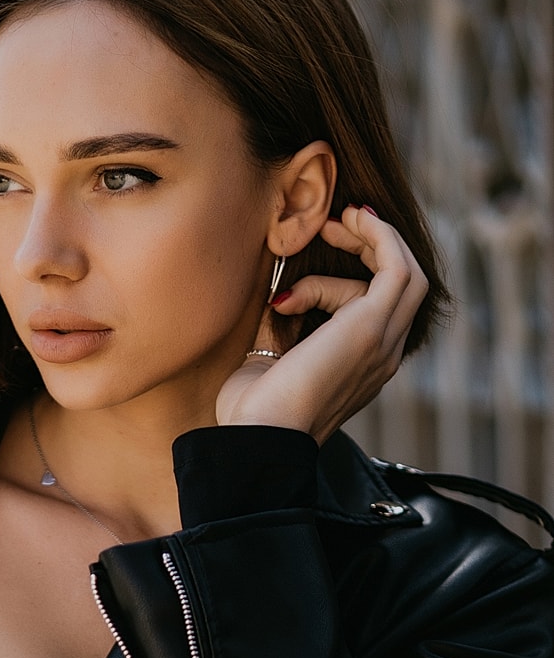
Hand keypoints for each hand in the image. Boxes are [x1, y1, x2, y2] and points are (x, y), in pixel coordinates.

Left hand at [216, 206, 428, 443]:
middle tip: (332, 227)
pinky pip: (397, 269)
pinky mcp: (371, 328)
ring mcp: (383, 344)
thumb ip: (281, 327)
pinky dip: (379, 238)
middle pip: (403, 287)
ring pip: (404, 274)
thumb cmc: (253, 411)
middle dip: (372, 248)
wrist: (259, 436)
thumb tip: (278, 296)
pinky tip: (351, 221)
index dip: (350, 275)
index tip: (317, 252)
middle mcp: (383, 357)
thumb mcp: (269, 359)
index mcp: (363, 369)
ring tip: (336, 223)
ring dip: (374, 240)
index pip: (376, 311)